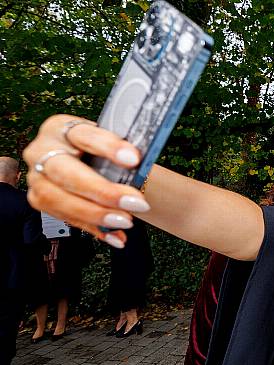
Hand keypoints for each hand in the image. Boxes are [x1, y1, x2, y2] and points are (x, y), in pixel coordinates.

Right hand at [23, 114, 150, 247]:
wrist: (90, 161)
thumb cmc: (98, 150)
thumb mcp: (108, 143)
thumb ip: (121, 153)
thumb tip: (141, 166)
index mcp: (61, 128)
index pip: (83, 135)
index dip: (108, 147)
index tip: (133, 159)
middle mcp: (42, 151)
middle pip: (66, 172)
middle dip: (103, 191)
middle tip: (134, 203)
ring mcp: (38, 177)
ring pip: (58, 199)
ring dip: (96, 214)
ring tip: (125, 221)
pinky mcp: (40, 200)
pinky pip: (65, 218)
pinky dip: (94, 228)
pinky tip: (115, 235)